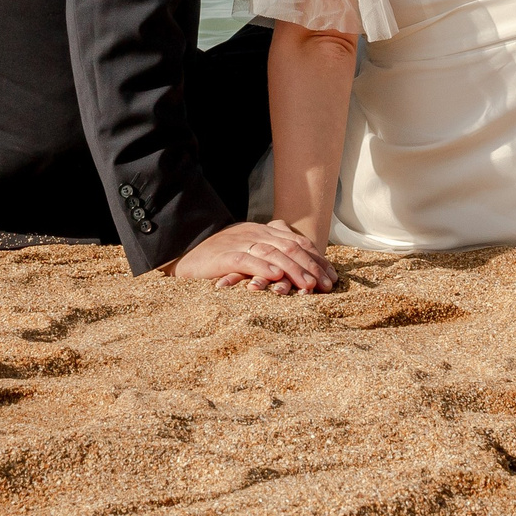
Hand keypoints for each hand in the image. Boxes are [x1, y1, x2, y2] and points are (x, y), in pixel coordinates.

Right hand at [169, 219, 335, 293]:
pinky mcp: (224, 256)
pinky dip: (263, 267)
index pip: (297, 242)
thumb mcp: (246, 249)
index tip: (332, 276)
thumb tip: (294, 263)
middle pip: (290, 247)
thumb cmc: (217, 256)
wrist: (183, 253)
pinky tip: (276, 277)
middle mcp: (254, 233)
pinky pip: (247, 260)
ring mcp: (239, 243)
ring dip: (294, 270)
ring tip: (309, 285)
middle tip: (326, 285)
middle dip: (312, 266)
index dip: (317, 258)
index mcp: (262, 231)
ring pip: (273, 253)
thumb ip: (269, 250)